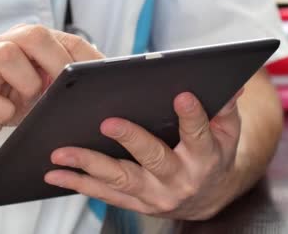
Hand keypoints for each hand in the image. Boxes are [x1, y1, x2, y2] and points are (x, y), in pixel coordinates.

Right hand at [0, 24, 103, 146]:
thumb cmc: (8, 98)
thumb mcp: (41, 87)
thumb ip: (63, 79)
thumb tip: (96, 87)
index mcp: (27, 41)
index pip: (67, 39)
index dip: (89, 59)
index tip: (104, 79)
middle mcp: (3, 45)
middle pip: (34, 35)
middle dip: (57, 63)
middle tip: (65, 89)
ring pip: (6, 55)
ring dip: (27, 83)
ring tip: (30, 102)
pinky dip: (0, 109)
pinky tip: (6, 115)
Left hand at [45, 89, 244, 219]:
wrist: (208, 197)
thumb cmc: (214, 155)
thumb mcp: (228, 132)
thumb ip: (225, 109)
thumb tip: (231, 84)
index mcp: (206, 157)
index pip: (199, 134)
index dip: (192, 116)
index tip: (181, 95)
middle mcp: (180, 179)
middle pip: (154, 158)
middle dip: (131, 140)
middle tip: (107, 122)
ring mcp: (156, 195)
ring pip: (120, 179)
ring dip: (88, 165)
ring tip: (61, 152)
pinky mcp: (136, 203)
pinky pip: (105, 195)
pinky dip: (79, 184)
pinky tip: (56, 175)